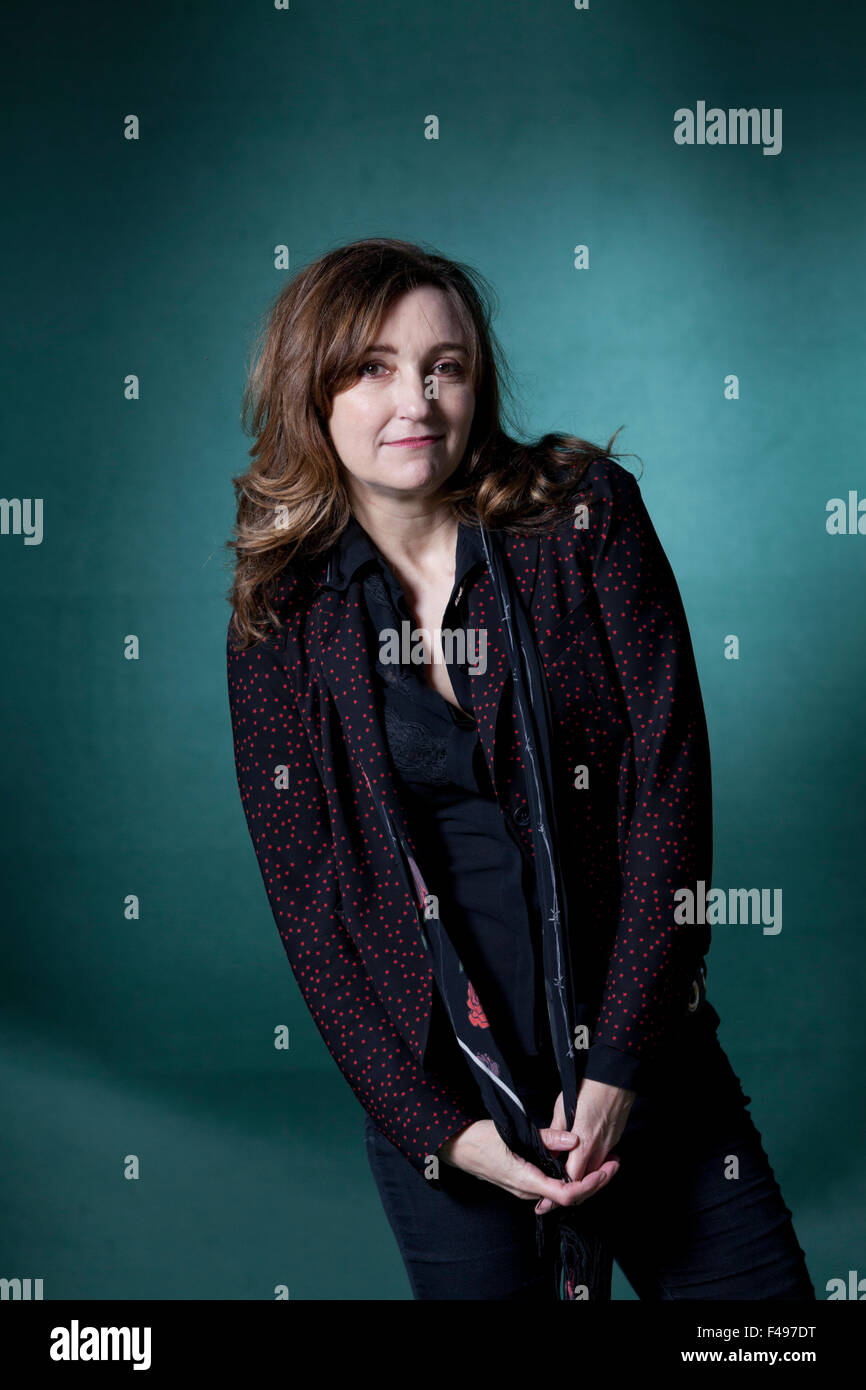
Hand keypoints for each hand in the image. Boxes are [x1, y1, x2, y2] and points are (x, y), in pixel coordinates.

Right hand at [437, 1117, 619, 1207]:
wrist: (455, 1148)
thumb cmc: (477, 1140)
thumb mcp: (511, 1133)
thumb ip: (544, 1137)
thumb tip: (573, 1139)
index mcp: (526, 1181)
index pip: (566, 1194)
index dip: (589, 1185)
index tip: (605, 1170)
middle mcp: (528, 1191)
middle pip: (570, 1197)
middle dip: (595, 1182)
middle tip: (615, 1163)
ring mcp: (526, 1188)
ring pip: (563, 1193)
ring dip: (586, 1180)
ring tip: (604, 1163)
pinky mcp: (525, 1181)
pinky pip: (553, 1186)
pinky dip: (571, 1177)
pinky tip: (579, 1164)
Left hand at [534, 1077, 635, 1214]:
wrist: (614, 1078)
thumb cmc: (587, 1089)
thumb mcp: (562, 1108)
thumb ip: (556, 1134)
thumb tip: (550, 1152)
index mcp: (583, 1143)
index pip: (572, 1178)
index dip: (560, 1188)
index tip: (549, 1194)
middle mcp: (599, 1149)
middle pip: (585, 1180)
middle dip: (572, 1187)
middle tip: (556, 1193)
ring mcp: (610, 1145)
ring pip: (596, 1171)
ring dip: (584, 1176)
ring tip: (570, 1176)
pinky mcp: (616, 1140)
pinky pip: (604, 1159)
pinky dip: (595, 1164)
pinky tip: (586, 1160)